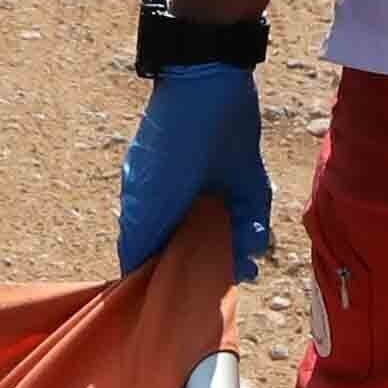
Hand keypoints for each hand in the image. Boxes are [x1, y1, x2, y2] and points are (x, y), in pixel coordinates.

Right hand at [120, 60, 271, 273]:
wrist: (209, 93)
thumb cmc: (169, 151)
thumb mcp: (146, 204)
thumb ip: (139, 243)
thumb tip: (131, 279)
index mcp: (154, 211)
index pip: (162, 255)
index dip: (173, 276)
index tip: (187, 294)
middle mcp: (184, 206)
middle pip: (200, 250)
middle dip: (215, 266)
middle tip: (231, 275)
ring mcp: (215, 195)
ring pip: (229, 237)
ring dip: (239, 249)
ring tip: (248, 257)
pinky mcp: (244, 183)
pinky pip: (252, 217)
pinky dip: (256, 228)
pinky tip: (255, 231)